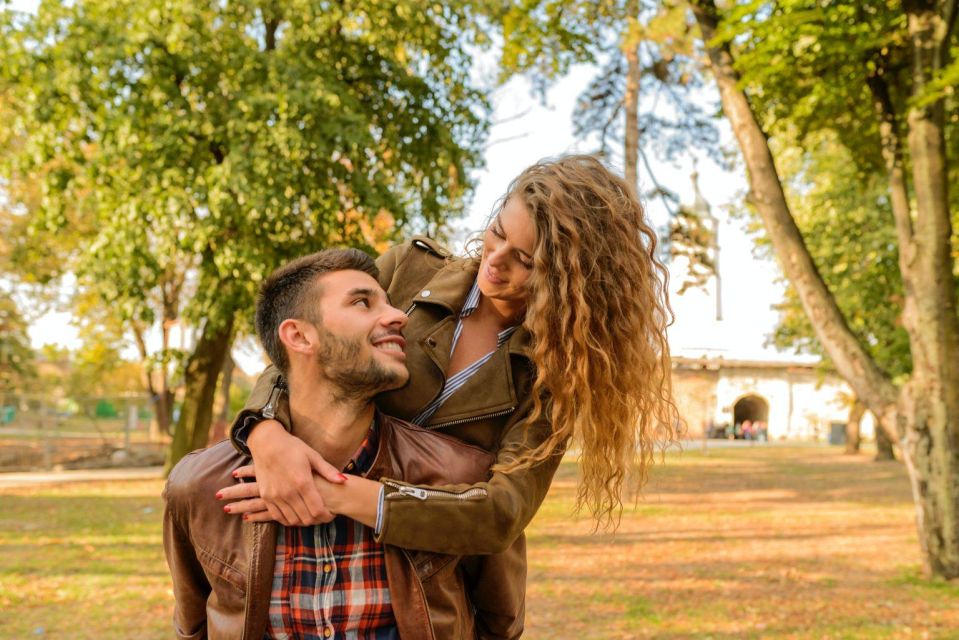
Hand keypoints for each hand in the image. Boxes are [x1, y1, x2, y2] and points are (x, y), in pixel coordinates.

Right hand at [224, 420, 344, 525]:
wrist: (266, 443)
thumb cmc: (292, 447)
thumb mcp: (312, 456)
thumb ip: (328, 471)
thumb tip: (344, 481)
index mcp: (303, 482)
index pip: (318, 510)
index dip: (327, 516)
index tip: (332, 514)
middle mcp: (288, 492)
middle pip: (306, 518)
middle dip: (317, 520)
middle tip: (323, 515)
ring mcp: (275, 496)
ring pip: (292, 520)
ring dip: (303, 521)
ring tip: (310, 514)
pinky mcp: (266, 497)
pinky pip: (278, 517)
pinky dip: (288, 519)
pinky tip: (295, 514)